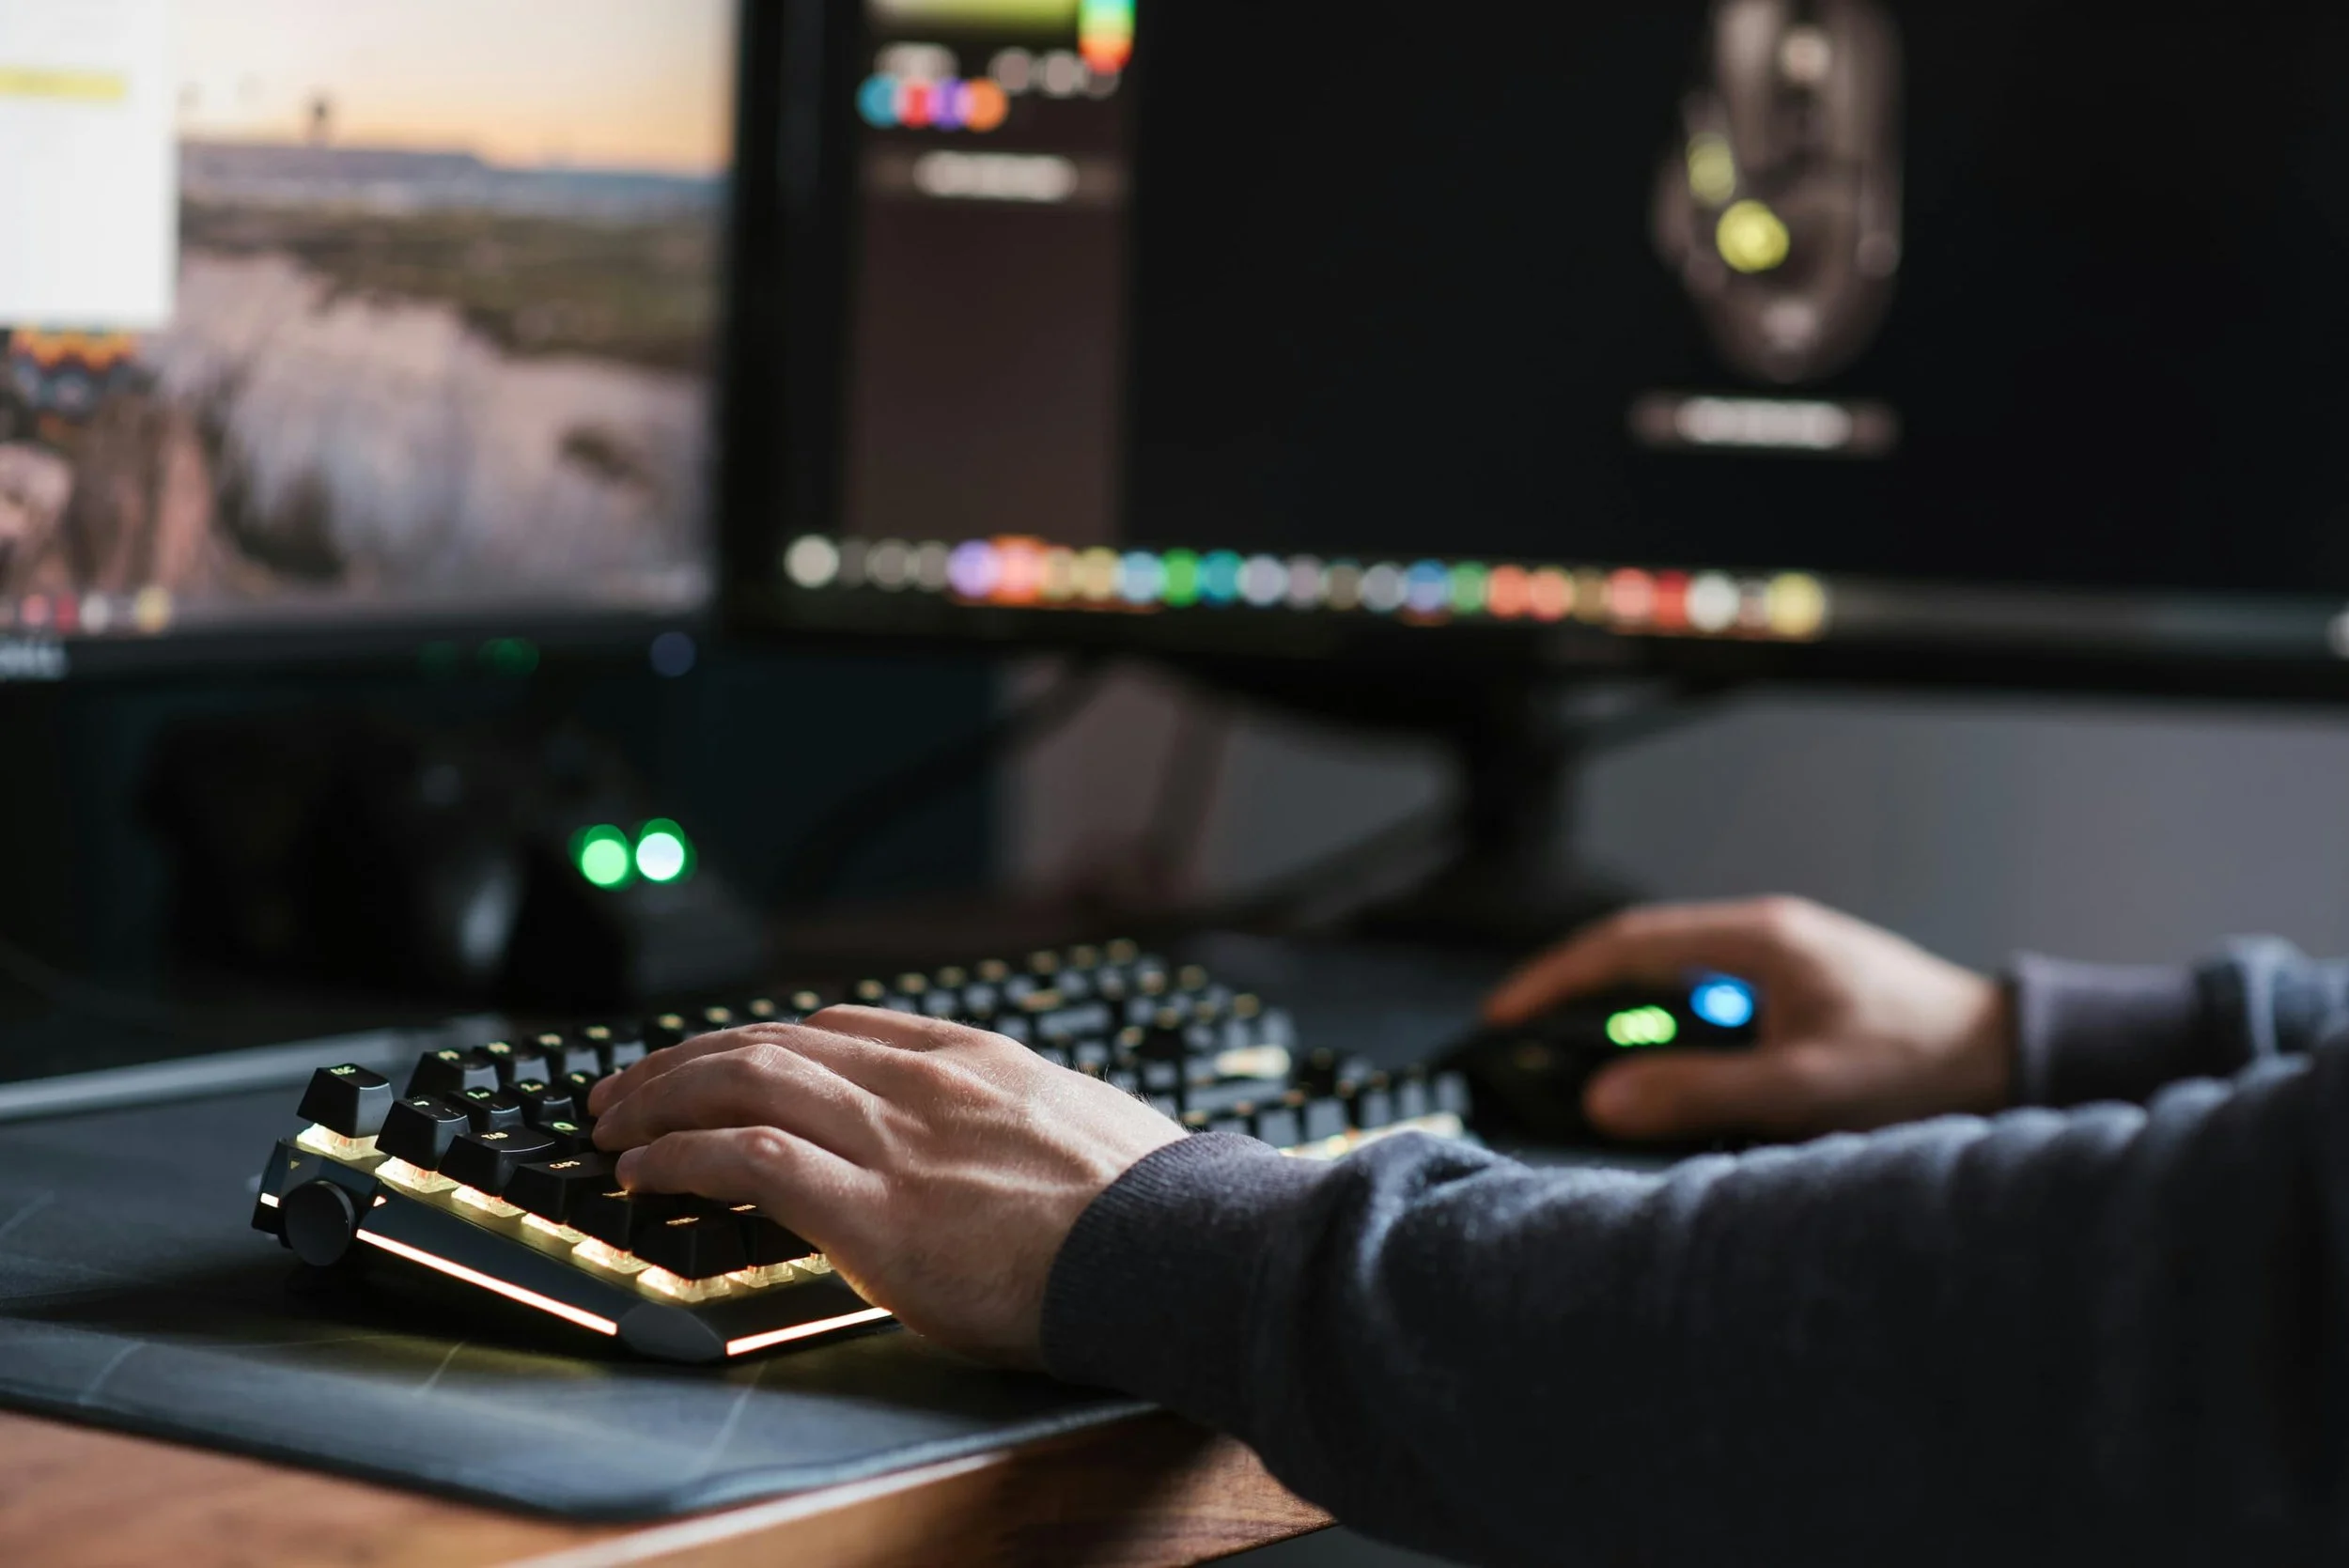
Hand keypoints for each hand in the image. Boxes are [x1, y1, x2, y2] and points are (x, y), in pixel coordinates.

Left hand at [586, 1008, 1185, 1365]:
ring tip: (615, 1122)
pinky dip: (681, 1156)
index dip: (767, 1040)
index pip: (843, 1026)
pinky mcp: (872, 1210)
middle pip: (774, 1041)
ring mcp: (894, 1139)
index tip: (728, 1059)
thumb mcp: (1085, 1129)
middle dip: (688, 1059)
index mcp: (978, 1060)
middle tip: (632, 1085)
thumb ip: (1022, 1125)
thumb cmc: (1147, 1210)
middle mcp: (924, 1083)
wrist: (1170, 1247)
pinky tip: (644, 1173)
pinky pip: (747, 1160)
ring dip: (664, 1097)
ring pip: (746, 1081)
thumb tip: (1011, 1155)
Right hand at [1485, 897, 2013, 1142]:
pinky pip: (1709, 1002)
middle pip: (1639, 953)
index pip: (1625, 943)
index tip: (1503, 1013)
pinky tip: (1668, 1077)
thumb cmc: (1922, 1065)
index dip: (1554, 978)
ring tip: (1583, 1064)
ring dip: (1625, 1017)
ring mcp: (1782, 961)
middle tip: (1523, 1038)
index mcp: (1759, 939)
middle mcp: (1765, 938)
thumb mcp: (1803, 1087)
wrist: (2012, 1060)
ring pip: (1674, 978)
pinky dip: (1669, 1034)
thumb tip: (1604, 1099)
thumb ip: (1701, 1091)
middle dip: (1575, 995)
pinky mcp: (1798, 993)